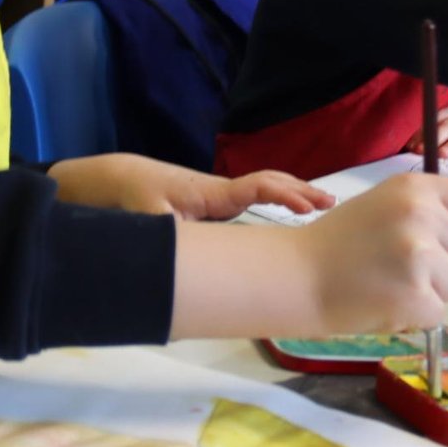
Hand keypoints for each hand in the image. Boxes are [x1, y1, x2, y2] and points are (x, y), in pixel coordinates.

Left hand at [49, 153, 335, 219]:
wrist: (115, 180)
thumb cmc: (131, 197)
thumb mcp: (147, 221)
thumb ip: (167, 239)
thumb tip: (182, 266)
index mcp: (211, 194)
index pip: (256, 187)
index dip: (283, 195)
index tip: (307, 206)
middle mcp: (221, 192)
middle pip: (269, 184)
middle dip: (300, 191)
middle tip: (332, 205)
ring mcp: (219, 197)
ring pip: (264, 189)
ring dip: (293, 195)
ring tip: (323, 207)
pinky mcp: (214, 204)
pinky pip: (253, 198)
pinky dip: (277, 200)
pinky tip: (290, 213)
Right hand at [295, 174, 447, 333]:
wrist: (297, 276)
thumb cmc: (341, 240)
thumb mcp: (384, 203)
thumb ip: (428, 208)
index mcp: (416, 188)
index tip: (440, 238)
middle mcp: (422, 216)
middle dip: (442, 264)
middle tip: (397, 264)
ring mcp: (421, 258)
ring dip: (429, 290)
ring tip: (388, 282)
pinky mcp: (417, 298)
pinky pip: (437, 312)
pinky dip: (414, 315)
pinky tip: (384, 301)